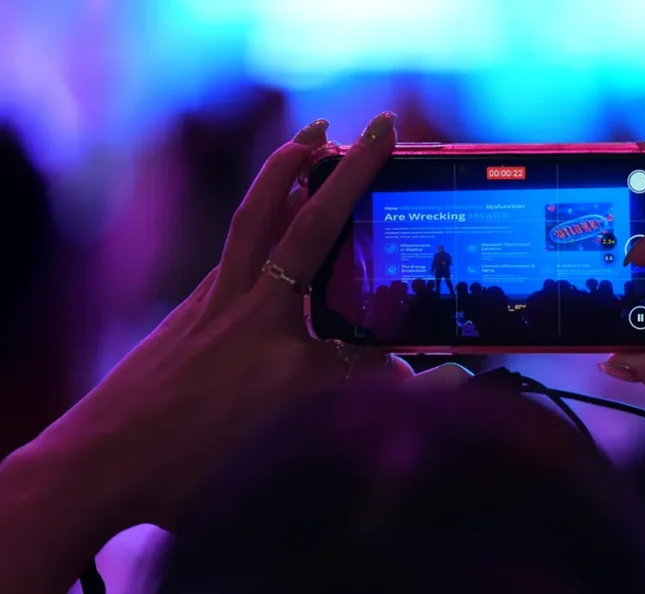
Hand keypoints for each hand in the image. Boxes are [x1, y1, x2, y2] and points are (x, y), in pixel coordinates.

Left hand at [39, 112, 410, 529]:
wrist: (98, 464)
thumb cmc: (188, 475)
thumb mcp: (282, 463)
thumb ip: (355, 425)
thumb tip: (414, 398)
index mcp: (288, 368)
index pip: (374, 352)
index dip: (418, 369)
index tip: (452, 372)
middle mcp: (255, 319)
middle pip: (312, 230)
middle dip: (351, 174)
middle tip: (380, 129)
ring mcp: (219, 303)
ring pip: (258, 217)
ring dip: (289, 167)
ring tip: (317, 131)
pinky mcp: (196, 302)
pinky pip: (238, 241)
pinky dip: (263, 209)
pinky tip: (279, 208)